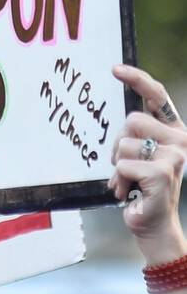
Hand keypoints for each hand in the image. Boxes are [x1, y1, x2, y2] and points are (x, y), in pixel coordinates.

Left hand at [109, 63, 186, 267]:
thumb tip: (118, 119)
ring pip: (124, 143)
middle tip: (123, 166)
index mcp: (173, 131)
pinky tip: (129, 192)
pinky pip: (122, 164)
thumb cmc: (141, 188)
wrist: (152, 224)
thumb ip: (134, 135)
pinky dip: (118, 179)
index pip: (157, 96)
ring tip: (128, 181)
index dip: (137, 79)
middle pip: (131, 120)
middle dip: (118, 143)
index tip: (115, 68)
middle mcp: (179, 140)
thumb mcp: (139, 156)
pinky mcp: (163, 172)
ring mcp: (174, 156)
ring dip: (116, 165)